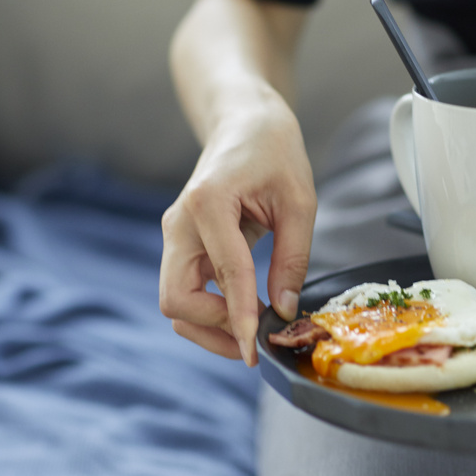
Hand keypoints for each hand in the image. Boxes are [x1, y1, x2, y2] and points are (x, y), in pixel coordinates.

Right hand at [159, 98, 315, 364]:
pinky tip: (244, 315)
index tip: (256, 350)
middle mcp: (180, 223)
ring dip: (209, 327)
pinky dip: (210, 312)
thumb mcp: (299, 202)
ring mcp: (176, 236)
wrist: (244, 125)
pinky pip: (187, 291)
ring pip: (176, 302)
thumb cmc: (274, 152)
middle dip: (215, 327)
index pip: (224, 274)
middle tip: (257, 339)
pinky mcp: (182, 247)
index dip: (241, 317)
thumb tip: (285, 310)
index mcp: (208, 203)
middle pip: (176, 298)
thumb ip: (293, 257)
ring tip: (253, 332)